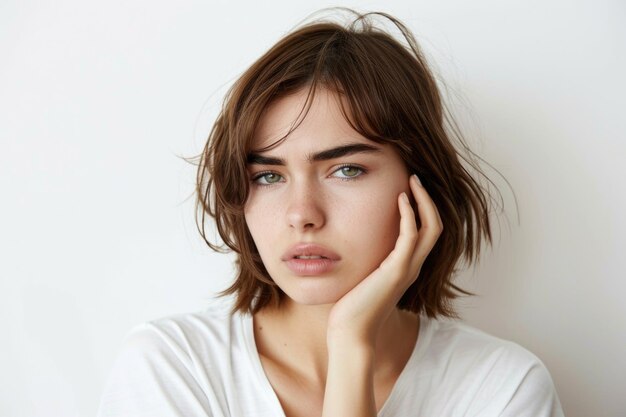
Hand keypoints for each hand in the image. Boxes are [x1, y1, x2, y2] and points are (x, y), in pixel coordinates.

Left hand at [326, 174, 442, 345]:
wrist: (351, 332)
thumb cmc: (352, 307)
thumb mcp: (364, 276)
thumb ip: (368, 260)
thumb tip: (355, 242)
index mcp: (407, 267)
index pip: (427, 232)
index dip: (424, 209)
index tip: (410, 188)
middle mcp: (412, 267)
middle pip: (436, 226)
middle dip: (428, 200)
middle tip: (416, 178)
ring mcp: (407, 269)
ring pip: (430, 228)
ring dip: (423, 201)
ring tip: (412, 181)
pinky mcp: (395, 272)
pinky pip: (410, 237)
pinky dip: (409, 215)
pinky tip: (400, 199)